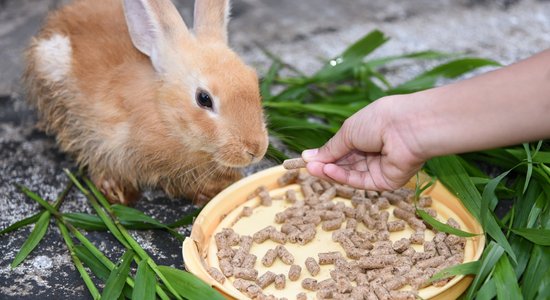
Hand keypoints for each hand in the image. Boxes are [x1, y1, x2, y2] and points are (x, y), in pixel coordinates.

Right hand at [302, 96, 424, 190]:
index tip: (307, 160)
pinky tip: (329, 171)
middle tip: (307, 167)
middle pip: (345, 163)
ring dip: (331, 172)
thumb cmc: (379, 121)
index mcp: (366, 134)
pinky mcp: (385, 181)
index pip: (342, 149)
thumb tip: (307, 157)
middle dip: (325, 165)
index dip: (325, 155)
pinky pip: (360, 181)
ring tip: (314, 169)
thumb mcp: (348, 131)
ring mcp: (379, 167)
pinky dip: (343, 177)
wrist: (408, 128)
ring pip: (350, 174)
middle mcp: (373, 151)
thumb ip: (330, 148)